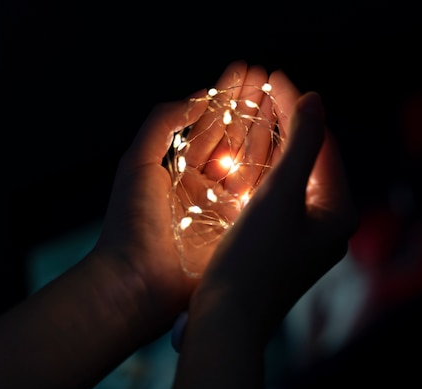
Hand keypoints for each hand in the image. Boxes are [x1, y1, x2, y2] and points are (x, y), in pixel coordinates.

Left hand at [90, 61, 283, 332]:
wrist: (137, 283)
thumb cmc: (131, 223)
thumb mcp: (138, 164)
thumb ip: (162, 124)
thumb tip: (196, 97)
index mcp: (179, 170)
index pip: (209, 127)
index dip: (227, 98)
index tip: (246, 71)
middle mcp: (205, 186)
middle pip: (234, 139)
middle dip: (251, 107)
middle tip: (270, 77)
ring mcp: (225, 207)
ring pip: (252, 161)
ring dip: (267, 129)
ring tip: (284, 96)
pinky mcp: (241, 227)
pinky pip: (262, 192)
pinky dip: (276, 166)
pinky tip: (290, 139)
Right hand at [164, 72, 357, 388]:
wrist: (227, 320)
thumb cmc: (253, 261)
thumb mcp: (280, 195)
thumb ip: (301, 145)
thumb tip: (315, 101)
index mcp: (337, 212)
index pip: (320, 145)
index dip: (297, 108)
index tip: (274, 78)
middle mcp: (327, 225)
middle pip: (308, 159)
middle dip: (287, 123)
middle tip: (264, 88)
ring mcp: (304, 237)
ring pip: (291, 177)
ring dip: (273, 145)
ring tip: (254, 112)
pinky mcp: (280, 246)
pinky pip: (276, 197)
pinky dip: (263, 173)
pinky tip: (244, 156)